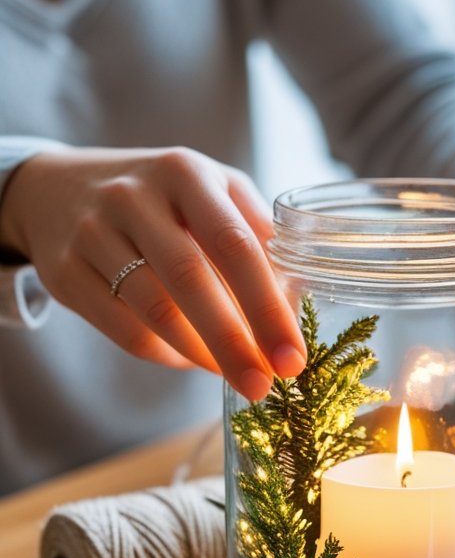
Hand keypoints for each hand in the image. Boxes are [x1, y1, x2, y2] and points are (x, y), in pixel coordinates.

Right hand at [0, 145, 306, 398]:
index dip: (266, 305)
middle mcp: (134, 197)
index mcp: (184, 172)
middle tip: (263, 385)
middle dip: (233, 343)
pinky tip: (190, 360)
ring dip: (200, 354)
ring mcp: (93, 233)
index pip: (234, 243)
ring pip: (153, 310)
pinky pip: (123, 329)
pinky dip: (165, 354)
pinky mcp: (65, 272)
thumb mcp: (209, 190)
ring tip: (234, 375)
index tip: (291, 355)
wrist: (57, 189)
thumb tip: (294, 300)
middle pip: (191, 280)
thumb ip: (254, 232)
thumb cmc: (159, 198)